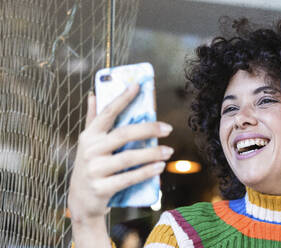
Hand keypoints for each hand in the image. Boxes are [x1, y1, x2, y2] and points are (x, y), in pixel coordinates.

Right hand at [68, 83, 173, 223]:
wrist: (81, 201)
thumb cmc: (91, 166)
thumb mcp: (88, 143)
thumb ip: (92, 119)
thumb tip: (93, 95)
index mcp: (89, 136)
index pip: (107, 112)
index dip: (122, 98)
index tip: (137, 85)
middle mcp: (90, 150)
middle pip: (123, 134)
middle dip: (148, 129)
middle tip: (168, 128)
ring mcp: (94, 170)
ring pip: (128, 157)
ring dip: (152, 153)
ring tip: (169, 151)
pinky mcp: (101, 188)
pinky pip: (129, 178)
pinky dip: (146, 172)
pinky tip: (160, 167)